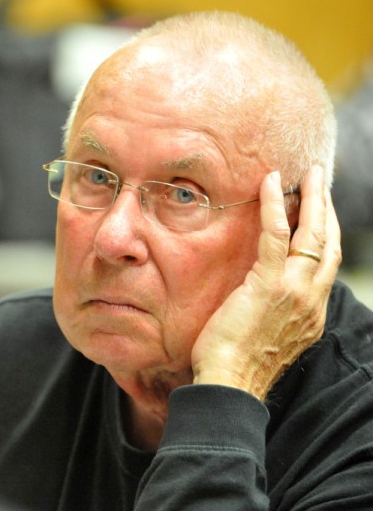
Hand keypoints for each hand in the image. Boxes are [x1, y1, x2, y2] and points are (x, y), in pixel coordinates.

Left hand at [191, 166, 340, 399]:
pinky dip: (274, 206)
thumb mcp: (265, 335)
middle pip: (328, 243)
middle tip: (319, 180)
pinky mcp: (269, 284)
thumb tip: (258, 293)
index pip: (326, 264)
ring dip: (311, 199)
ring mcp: (295, 291)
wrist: (229, 383)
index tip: (318, 211)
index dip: (325, 234)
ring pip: (311, 234)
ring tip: (306, 174)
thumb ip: (272, 310)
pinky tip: (271, 183)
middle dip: (326, 208)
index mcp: (312, 313)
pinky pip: (276, 235)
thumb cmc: (235, 364)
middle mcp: (312, 300)